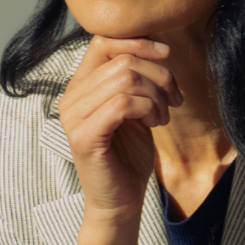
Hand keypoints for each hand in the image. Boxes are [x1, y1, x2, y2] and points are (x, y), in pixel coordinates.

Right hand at [58, 37, 179, 244]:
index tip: (167, 55)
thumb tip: (155, 45)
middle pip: (121, 60)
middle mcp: (70, 98)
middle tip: (173, 99)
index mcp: (79, 87)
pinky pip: (121, 103)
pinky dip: (147, 109)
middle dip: (158, 75)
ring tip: (162, 115)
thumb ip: (135, 78)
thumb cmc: (129, 156)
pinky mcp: (84, 137)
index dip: (138, 41)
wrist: (120, 202)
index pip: (103, 42)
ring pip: (124, 79)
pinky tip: (154, 123)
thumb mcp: (135, 108)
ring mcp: (73, 118)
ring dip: (156, 95)